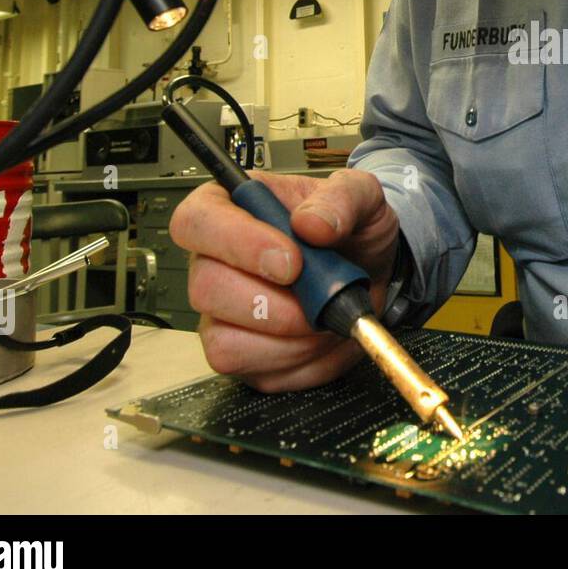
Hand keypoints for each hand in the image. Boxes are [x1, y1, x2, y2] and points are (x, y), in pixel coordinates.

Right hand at [169, 169, 398, 391]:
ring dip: (292, 338)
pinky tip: (322, 337)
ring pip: (226, 342)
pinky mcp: (241, 355)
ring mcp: (220, 314)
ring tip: (326, 315)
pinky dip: (302, 361)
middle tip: (321, 297)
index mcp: (230, 208)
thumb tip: (312, 223)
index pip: (196, 222)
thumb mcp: (362, 196)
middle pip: (206, 289)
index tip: (292, 262)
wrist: (371, 272)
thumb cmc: (351, 229)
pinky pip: (256, 372)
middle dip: (274, 303)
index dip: (239, 245)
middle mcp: (213, 262)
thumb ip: (342, 198)